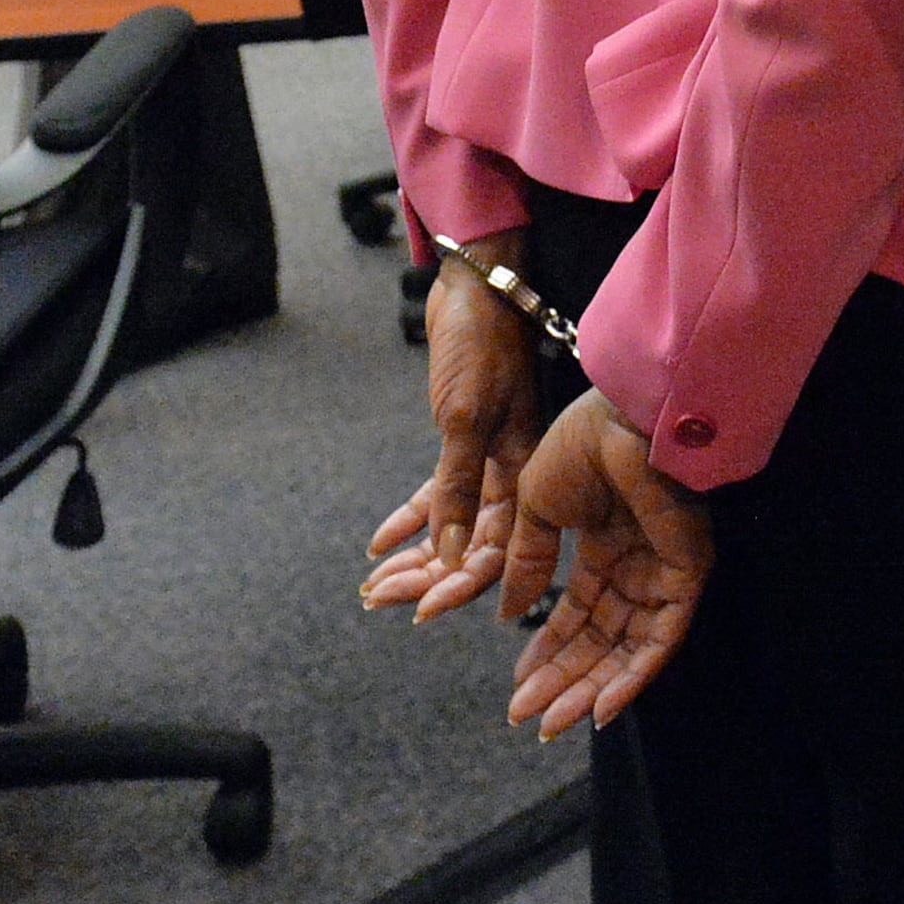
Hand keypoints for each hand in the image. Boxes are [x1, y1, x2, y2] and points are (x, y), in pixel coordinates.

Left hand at [361, 246, 545, 623]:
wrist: (475, 290)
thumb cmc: (481, 345)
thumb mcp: (466, 416)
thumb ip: (457, 486)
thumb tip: (447, 555)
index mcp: (527, 471)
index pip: (500, 549)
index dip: (463, 585)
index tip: (423, 612)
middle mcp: (513, 473)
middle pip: (472, 546)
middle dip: (428, 579)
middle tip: (382, 601)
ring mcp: (488, 458)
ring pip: (451, 526)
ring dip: (415, 557)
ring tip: (375, 586)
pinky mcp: (464, 442)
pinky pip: (437, 495)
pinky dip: (410, 520)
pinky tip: (379, 544)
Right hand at [500, 389, 713, 737]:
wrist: (623, 417)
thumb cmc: (583, 445)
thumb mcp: (537, 506)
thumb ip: (527, 561)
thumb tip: (505, 614)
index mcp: (605, 543)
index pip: (579, 612)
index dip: (549, 649)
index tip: (519, 686)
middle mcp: (637, 562)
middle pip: (602, 637)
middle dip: (564, 679)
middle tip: (528, 718)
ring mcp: (663, 569)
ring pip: (629, 647)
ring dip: (590, 687)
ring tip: (552, 722)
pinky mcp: (686, 574)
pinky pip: (662, 638)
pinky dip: (633, 676)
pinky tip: (601, 707)